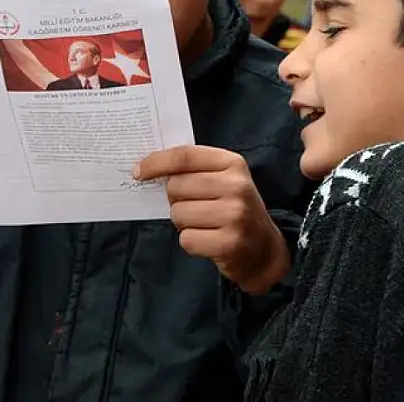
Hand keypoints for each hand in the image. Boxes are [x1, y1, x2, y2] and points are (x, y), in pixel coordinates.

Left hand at [135, 146, 290, 295]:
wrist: (264, 248)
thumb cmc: (234, 208)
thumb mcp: (223, 180)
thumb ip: (193, 170)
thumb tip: (146, 168)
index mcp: (233, 164)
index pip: (184, 156)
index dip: (156, 163)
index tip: (139, 171)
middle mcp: (237, 187)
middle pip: (176, 187)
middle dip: (175, 199)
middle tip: (194, 206)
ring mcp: (235, 216)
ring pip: (178, 214)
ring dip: (184, 222)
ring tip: (204, 224)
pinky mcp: (229, 244)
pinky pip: (186, 239)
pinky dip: (191, 241)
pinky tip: (209, 239)